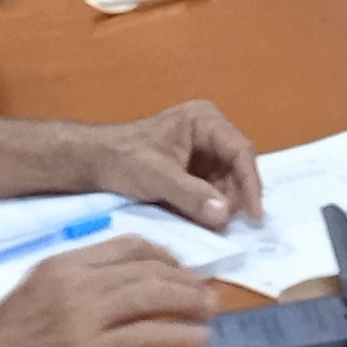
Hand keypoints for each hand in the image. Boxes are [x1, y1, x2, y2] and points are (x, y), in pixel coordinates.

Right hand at [0, 240, 214, 346]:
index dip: (164, 255)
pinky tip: (195, 339)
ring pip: (153, 297)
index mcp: (60, 265)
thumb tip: (121, 298)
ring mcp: (81, 318)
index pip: (126, 245)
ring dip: (189, 302)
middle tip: (207, 291)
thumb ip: (74, 290)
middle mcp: (74, 283)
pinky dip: (179, 335)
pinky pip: (147, 337)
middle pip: (147, 269)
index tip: (181, 268)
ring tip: (209, 310)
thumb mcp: (34, 298)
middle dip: (185, 278)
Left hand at [79, 100, 262, 229]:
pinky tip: (199, 219)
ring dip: (220, 204)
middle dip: (233, 197)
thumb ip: (191, 195)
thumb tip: (226, 216)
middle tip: (226, 226)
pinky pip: (211, 189)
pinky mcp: (193, 168)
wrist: (91, 161)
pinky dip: (208, 205)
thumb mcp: (157, 177)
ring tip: (209, 225)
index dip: (250, 184)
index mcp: (204, 120)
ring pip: (226, 182)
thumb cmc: (122, 159)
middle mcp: (209, 131)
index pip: (241, 152)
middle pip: (236, 168)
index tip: (254, 216)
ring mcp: (202, 150)